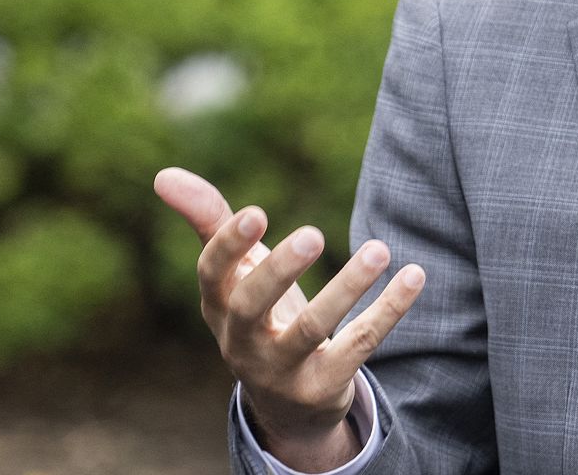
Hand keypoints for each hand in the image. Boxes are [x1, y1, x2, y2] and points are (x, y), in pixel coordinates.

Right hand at [154, 167, 424, 470]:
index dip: (229, 246)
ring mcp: (283, 369)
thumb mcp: (233, 272)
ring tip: (379, 250)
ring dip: (346, 288)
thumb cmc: (256, 315)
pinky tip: (414, 275)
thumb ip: (207, 220)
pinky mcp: (324, 385)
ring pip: (312, 331)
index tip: (256, 213)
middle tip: (313, 233)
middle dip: (279, 272)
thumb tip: (162, 175)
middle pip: (253, 308)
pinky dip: (388, 311)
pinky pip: (358, 346)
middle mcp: (243, 341)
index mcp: (219, 306)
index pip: (212, 275)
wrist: (285, 402)